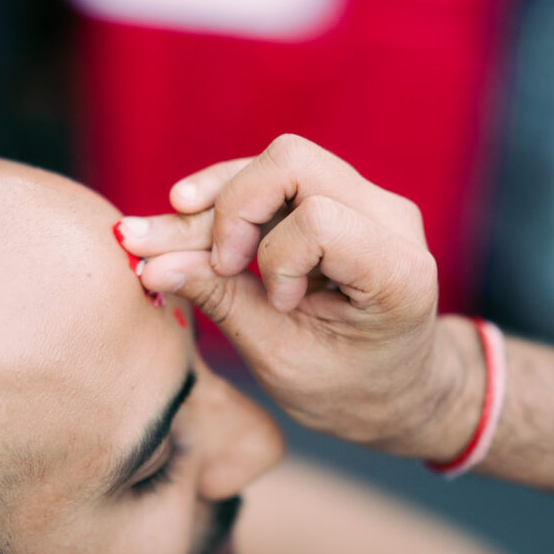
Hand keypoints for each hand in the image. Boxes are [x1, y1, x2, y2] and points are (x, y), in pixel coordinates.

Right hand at [119, 135, 478, 458]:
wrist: (401, 388)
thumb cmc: (351, 391)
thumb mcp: (284, 360)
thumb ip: (223, 303)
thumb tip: (151, 266)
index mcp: (398, 272)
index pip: (318, 219)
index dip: (275, 255)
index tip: (273, 303)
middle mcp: (392, 218)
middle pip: (292, 162)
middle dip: (226, 206)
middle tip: (180, 255)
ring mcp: (371, 200)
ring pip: (280, 161)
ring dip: (215, 199)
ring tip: (157, 235)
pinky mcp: (346, 197)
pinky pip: (281, 178)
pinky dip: (231, 201)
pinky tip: (188, 220)